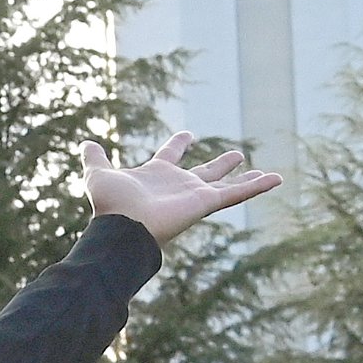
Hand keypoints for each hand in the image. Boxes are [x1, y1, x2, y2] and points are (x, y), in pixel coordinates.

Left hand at [83, 132, 281, 245]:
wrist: (122, 227)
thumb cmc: (110, 204)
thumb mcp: (98, 174)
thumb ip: (94, 159)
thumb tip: (85, 144)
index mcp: (156, 175)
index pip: (170, 155)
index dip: (178, 144)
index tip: (187, 135)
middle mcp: (178, 186)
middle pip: (205, 172)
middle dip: (220, 164)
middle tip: (237, 155)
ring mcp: (194, 195)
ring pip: (227, 184)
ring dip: (247, 178)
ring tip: (268, 172)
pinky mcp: (206, 203)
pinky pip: (237, 193)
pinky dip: (258, 186)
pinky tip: (277, 178)